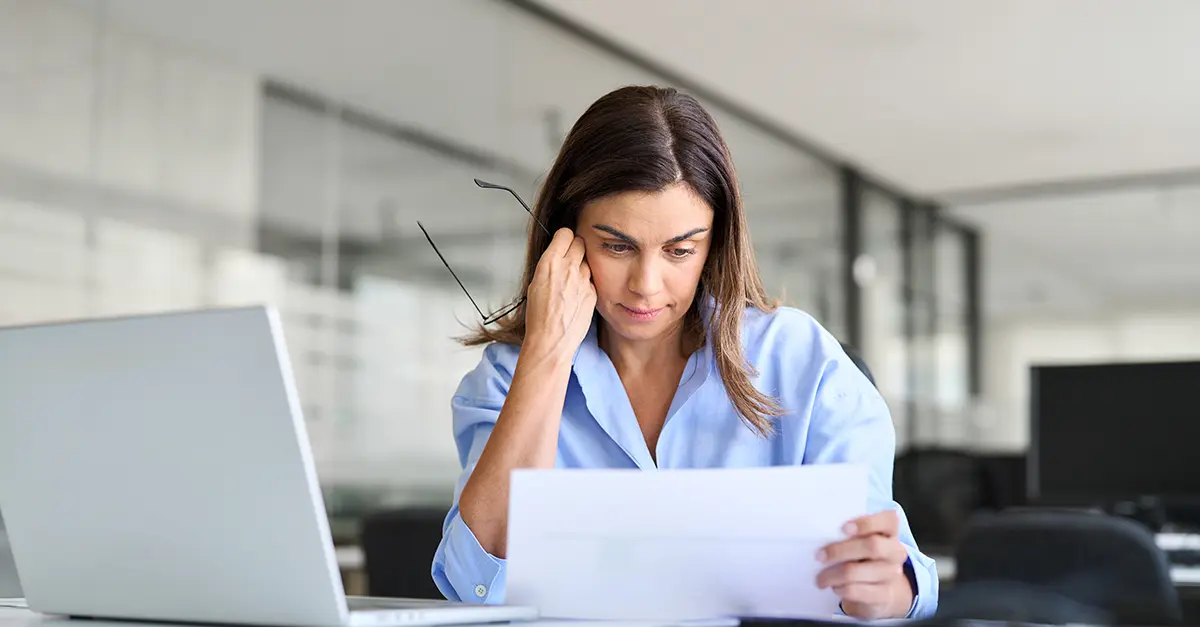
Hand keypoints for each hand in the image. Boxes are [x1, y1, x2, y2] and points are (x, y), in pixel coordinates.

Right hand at [523, 228, 596, 360]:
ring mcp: (584, 280)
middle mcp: (569, 268)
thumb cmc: (539, 317)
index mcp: (550, 263)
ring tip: (571, 283)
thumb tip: (557, 258)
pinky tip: (576, 297)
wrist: (552, 340)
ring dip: (581, 268)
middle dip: (575, 248)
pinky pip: (591, 280)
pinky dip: (586, 284)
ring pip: (587, 262)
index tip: (563, 243)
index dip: (564, 238)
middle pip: (580, 242)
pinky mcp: (593, 292)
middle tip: (570, 259)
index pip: (565, 233)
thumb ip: (549, 266)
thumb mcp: (535, 284)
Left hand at [816, 510, 913, 619]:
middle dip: (840, 550)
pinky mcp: (884, 595)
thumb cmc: (863, 555)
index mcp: (890, 531)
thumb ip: (848, 533)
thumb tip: (820, 534)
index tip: (843, 528)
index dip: (867, 523)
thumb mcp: (860, 540)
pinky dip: (841, 588)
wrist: (880, 587)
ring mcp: (892, 574)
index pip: (888, 520)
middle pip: (872, 546)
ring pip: (857, 571)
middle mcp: (895, 551)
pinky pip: (857, 591)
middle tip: (819, 556)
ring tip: (820, 578)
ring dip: (833, 574)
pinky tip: (835, 587)